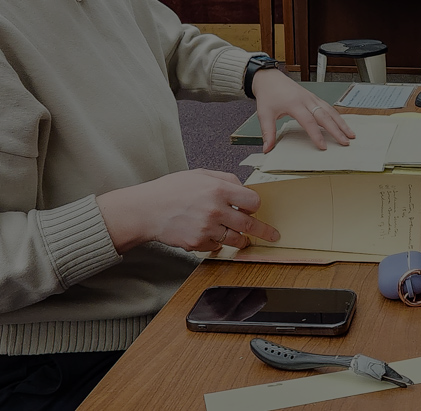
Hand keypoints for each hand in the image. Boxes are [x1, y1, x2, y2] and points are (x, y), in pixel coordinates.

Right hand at [97, 169, 279, 254]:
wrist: (147, 209)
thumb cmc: (171, 190)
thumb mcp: (200, 174)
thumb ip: (225, 179)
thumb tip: (244, 188)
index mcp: (218, 189)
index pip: (253, 201)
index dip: (255, 205)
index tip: (254, 208)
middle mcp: (215, 210)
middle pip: (250, 224)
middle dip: (264, 231)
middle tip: (273, 235)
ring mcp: (207, 229)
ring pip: (236, 239)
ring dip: (241, 239)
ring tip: (244, 239)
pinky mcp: (198, 243)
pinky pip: (217, 246)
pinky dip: (217, 242)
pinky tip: (209, 234)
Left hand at [250, 69, 355, 152]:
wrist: (269, 78)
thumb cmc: (268, 94)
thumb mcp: (264, 114)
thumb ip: (268, 132)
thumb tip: (267, 148)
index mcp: (295, 103)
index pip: (309, 121)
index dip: (316, 135)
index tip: (322, 146)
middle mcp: (306, 100)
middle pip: (325, 116)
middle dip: (336, 130)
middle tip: (345, 141)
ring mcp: (312, 98)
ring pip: (330, 111)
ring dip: (341, 123)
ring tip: (350, 134)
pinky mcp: (313, 98)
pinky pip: (328, 107)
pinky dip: (337, 116)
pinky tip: (342, 124)